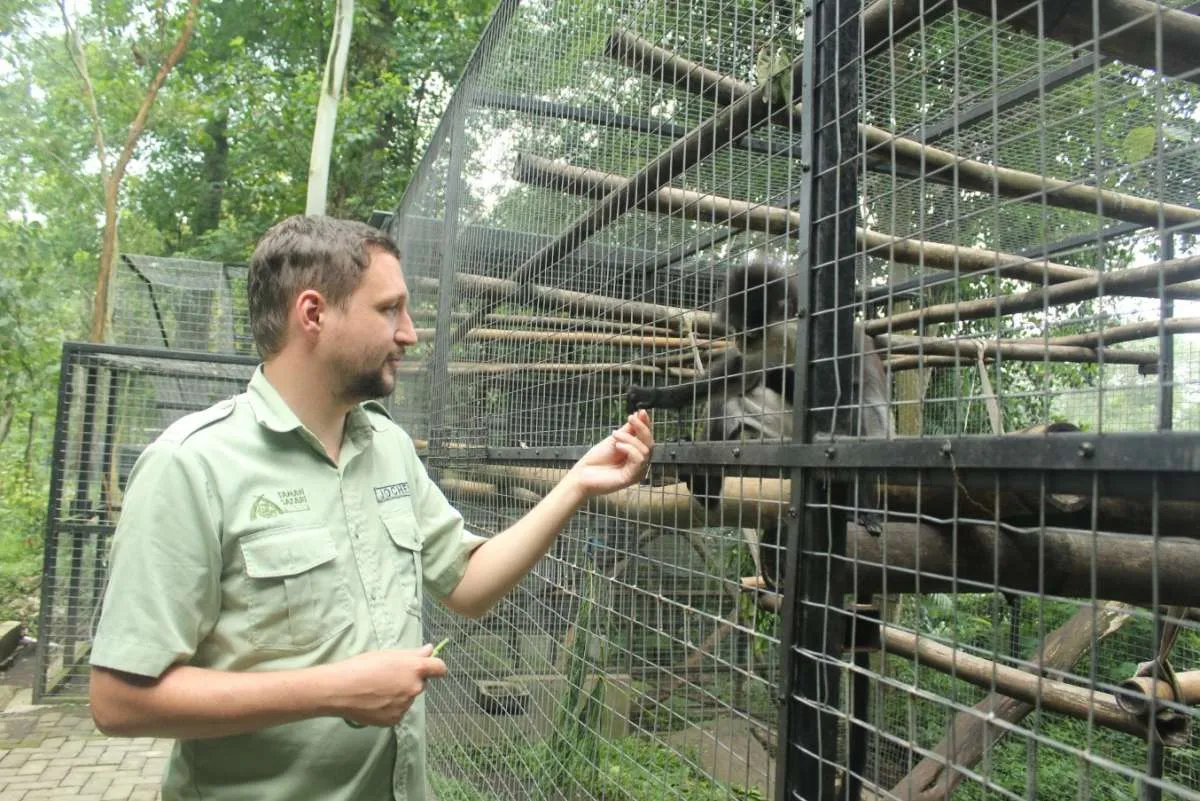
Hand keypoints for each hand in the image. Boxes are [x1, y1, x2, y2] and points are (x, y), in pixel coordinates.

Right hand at [330, 644, 447, 727]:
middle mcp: (414, 688)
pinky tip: (375, 702)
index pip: (439, 668)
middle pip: (421, 684)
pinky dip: (391, 708)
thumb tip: (430, 650)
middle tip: (390, 676)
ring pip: (408, 698)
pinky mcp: (394, 720)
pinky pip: (398, 712)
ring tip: (377, 689)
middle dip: (411, 680)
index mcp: (415, 669)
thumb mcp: (388, 654)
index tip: (431, 667)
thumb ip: (413, 653)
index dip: (435, 667)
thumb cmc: (362, 666)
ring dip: (400, 694)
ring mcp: (405, 706)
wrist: (340, 690)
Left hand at [566, 409, 653, 497]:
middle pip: (650, 443)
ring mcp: (637, 471)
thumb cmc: (597, 459)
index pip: (647, 438)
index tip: (641, 411)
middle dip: (641, 428)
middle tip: (630, 418)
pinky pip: (639, 460)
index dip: (646, 424)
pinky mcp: (632, 478)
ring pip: (645, 450)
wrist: (583, 474)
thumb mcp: (615, 439)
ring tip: (615, 435)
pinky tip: (618, 446)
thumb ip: (629, 429)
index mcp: (636, 453)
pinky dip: (629, 449)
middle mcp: (640, 463)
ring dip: (630, 439)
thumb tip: (639, 415)